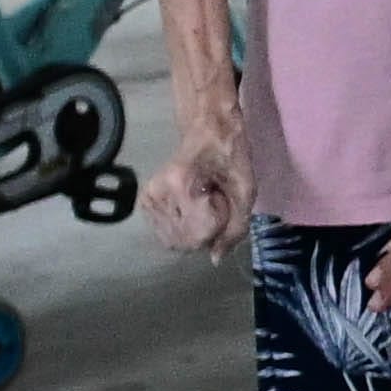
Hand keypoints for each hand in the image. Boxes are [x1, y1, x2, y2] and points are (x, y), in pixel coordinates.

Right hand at [143, 116, 250, 261]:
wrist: (208, 131)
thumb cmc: (231, 157)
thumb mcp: (246, 192)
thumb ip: (235, 229)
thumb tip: (215, 259)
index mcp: (181, 186)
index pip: (201, 234)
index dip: (220, 224)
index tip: (223, 198)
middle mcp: (157, 194)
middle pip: (185, 242)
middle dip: (207, 231)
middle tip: (214, 201)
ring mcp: (147, 199)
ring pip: (174, 242)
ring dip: (195, 230)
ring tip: (203, 201)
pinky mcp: (144, 203)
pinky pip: (166, 234)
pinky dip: (183, 227)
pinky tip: (190, 206)